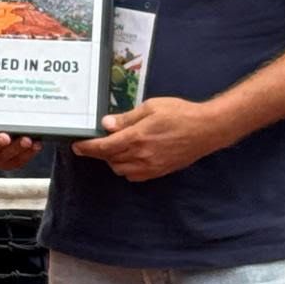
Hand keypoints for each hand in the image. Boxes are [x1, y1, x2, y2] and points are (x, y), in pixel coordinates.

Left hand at [71, 96, 232, 181]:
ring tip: (116, 147)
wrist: (207, 129)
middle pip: (110, 160)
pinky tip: (131, 157)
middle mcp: (142, 156)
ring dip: (113, 161)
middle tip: (98, 141)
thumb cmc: (180, 113)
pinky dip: (127, 168)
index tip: (77, 146)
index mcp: (137, 138)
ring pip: (121, 170)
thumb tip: (106, 124)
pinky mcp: (159, 172)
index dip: (87, 148)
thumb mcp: (151, 108)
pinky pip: (135, 176)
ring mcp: (151, 167)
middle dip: (100, 153)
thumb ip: (126, 118)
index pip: (104, 148)